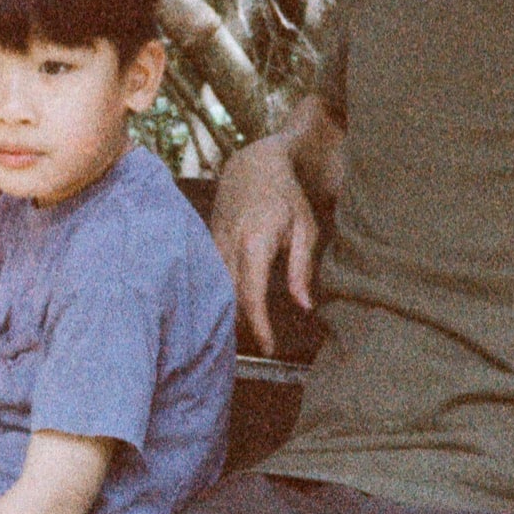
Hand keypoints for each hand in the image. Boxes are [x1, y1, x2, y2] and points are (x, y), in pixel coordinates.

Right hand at [211, 135, 322, 344]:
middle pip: (232, 299)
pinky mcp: (208, 244)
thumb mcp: (305, 229)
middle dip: (246, 326)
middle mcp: (229, 246)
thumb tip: (304, 306)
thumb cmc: (285, 197)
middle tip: (264, 345)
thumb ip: (302, 269)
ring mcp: (214, 244)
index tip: (269, 347)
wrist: (250, 166)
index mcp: (255, 243)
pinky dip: (224, 296)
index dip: (259, 325)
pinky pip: (213, 278)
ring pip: (219, 290)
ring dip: (233, 313)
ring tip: (251, 332)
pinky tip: (236, 308)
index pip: (252, 295)